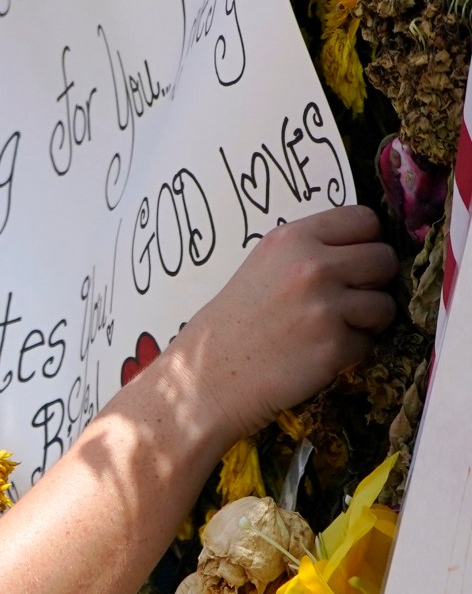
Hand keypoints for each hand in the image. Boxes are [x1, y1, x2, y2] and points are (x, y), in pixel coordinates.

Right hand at [159, 205, 397, 443]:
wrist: (207, 374)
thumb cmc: (235, 322)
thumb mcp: (264, 266)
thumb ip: (311, 252)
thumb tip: (368, 251)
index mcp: (292, 239)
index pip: (364, 219)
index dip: (364, 242)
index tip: (351, 262)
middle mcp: (312, 266)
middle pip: (384, 259)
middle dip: (372, 282)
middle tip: (341, 301)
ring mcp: (325, 306)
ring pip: (385, 304)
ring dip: (365, 321)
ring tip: (325, 330)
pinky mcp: (335, 345)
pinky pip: (369, 342)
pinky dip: (349, 352)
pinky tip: (315, 354)